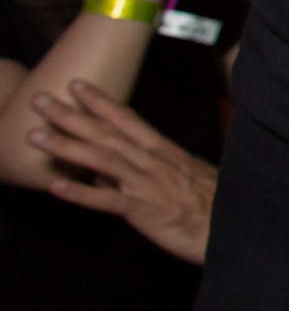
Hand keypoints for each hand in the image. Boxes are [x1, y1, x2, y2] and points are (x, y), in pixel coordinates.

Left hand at [27, 79, 215, 264]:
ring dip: (66, 146)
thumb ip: (146, 169)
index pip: (126, 119)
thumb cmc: (211, 203)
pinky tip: (55, 187)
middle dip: (72, 115)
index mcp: (163, 151)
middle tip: (40, 100)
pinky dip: (80, 193)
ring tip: (36, 136)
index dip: (99, 101)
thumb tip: (111, 169)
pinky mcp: (142, 210)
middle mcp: (152, 161)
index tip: (76, 85)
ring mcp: (145, 184)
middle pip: (106, 133)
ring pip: (101, 159)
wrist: (231, 226)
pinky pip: (106, 200)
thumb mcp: (182, 177)